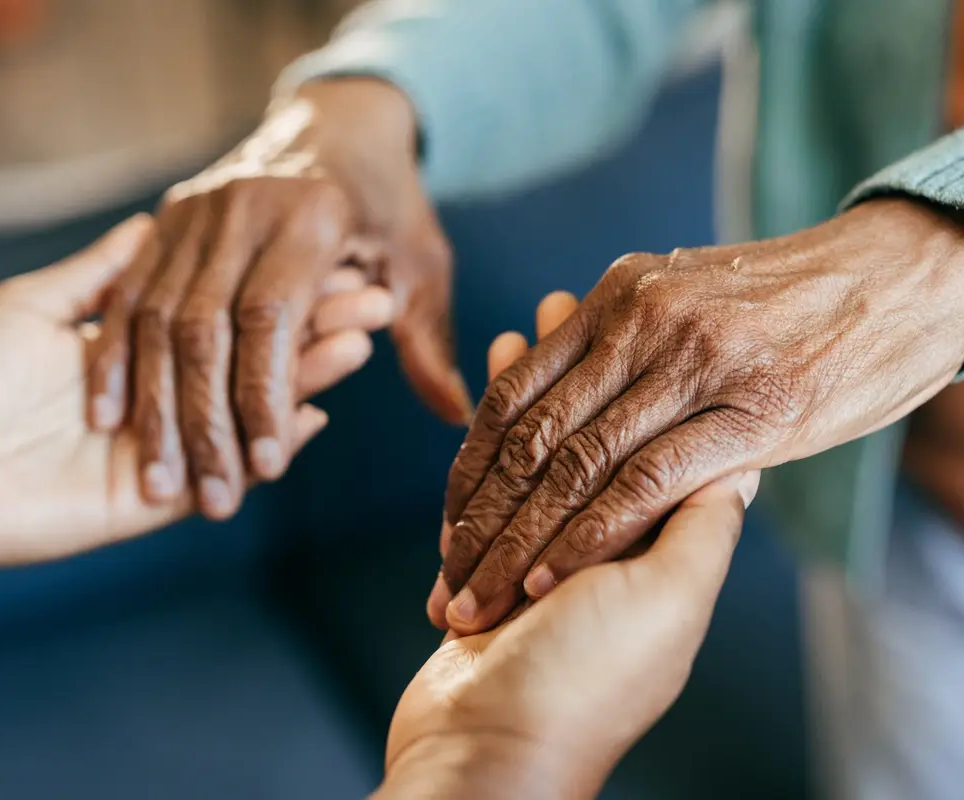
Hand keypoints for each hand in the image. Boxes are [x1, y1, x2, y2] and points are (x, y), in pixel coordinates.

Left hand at [0, 214, 391, 572]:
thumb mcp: (31, 306)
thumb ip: (101, 275)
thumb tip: (150, 223)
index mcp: (137, 347)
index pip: (225, 311)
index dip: (274, 287)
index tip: (324, 254)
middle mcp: (164, 394)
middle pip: (254, 357)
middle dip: (311, 327)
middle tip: (371, 296)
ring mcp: (170, 446)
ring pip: (254, 407)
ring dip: (307, 376)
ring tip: (360, 341)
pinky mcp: (163, 498)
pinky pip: (233, 469)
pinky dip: (274, 441)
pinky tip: (319, 410)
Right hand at [86, 79, 470, 520]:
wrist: (335, 122)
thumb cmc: (385, 206)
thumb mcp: (418, 264)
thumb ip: (425, 340)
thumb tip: (457, 415)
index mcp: (311, 214)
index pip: (273, 318)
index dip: (265, 397)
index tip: (265, 470)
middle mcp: (241, 207)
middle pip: (204, 326)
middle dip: (204, 421)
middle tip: (211, 500)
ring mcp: (192, 211)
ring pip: (156, 318)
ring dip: (153, 405)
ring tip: (158, 480)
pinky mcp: (163, 220)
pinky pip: (126, 296)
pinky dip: (115, 358)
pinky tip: (109, 418)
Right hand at [377, 295, 757, 799]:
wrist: (487, 751)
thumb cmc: (587, 684)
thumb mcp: (667, 604)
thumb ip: (699, 526)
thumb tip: (741, 457)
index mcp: (655, 546)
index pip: (656, 439)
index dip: (649, 377)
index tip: (639, 320)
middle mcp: (598, 539)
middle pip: (591, 426)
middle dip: (579, 366)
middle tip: (568, 298)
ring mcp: (536, 543)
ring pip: (535, 439)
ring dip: (532, 381)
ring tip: (529, 321)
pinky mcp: (483, 550)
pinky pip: (488, 471)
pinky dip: (488, 424)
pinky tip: (487, 383)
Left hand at [436, 197, 963, 633]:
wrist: (899, 274)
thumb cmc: (787, 302)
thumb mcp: (683, 296)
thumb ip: (617, 343)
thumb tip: (554, 384)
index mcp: (615, 300)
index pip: (513, 396)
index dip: (470, 471)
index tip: (449, 529)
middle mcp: (640, 324)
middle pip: (529, 439)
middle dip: (480, 524)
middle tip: (447, 584)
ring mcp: (694, 366)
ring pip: (575, 466)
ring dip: (519, 546)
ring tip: (483, 599)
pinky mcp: (750, 412)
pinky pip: (644, 482)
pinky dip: (588, 537)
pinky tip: (553, 580)